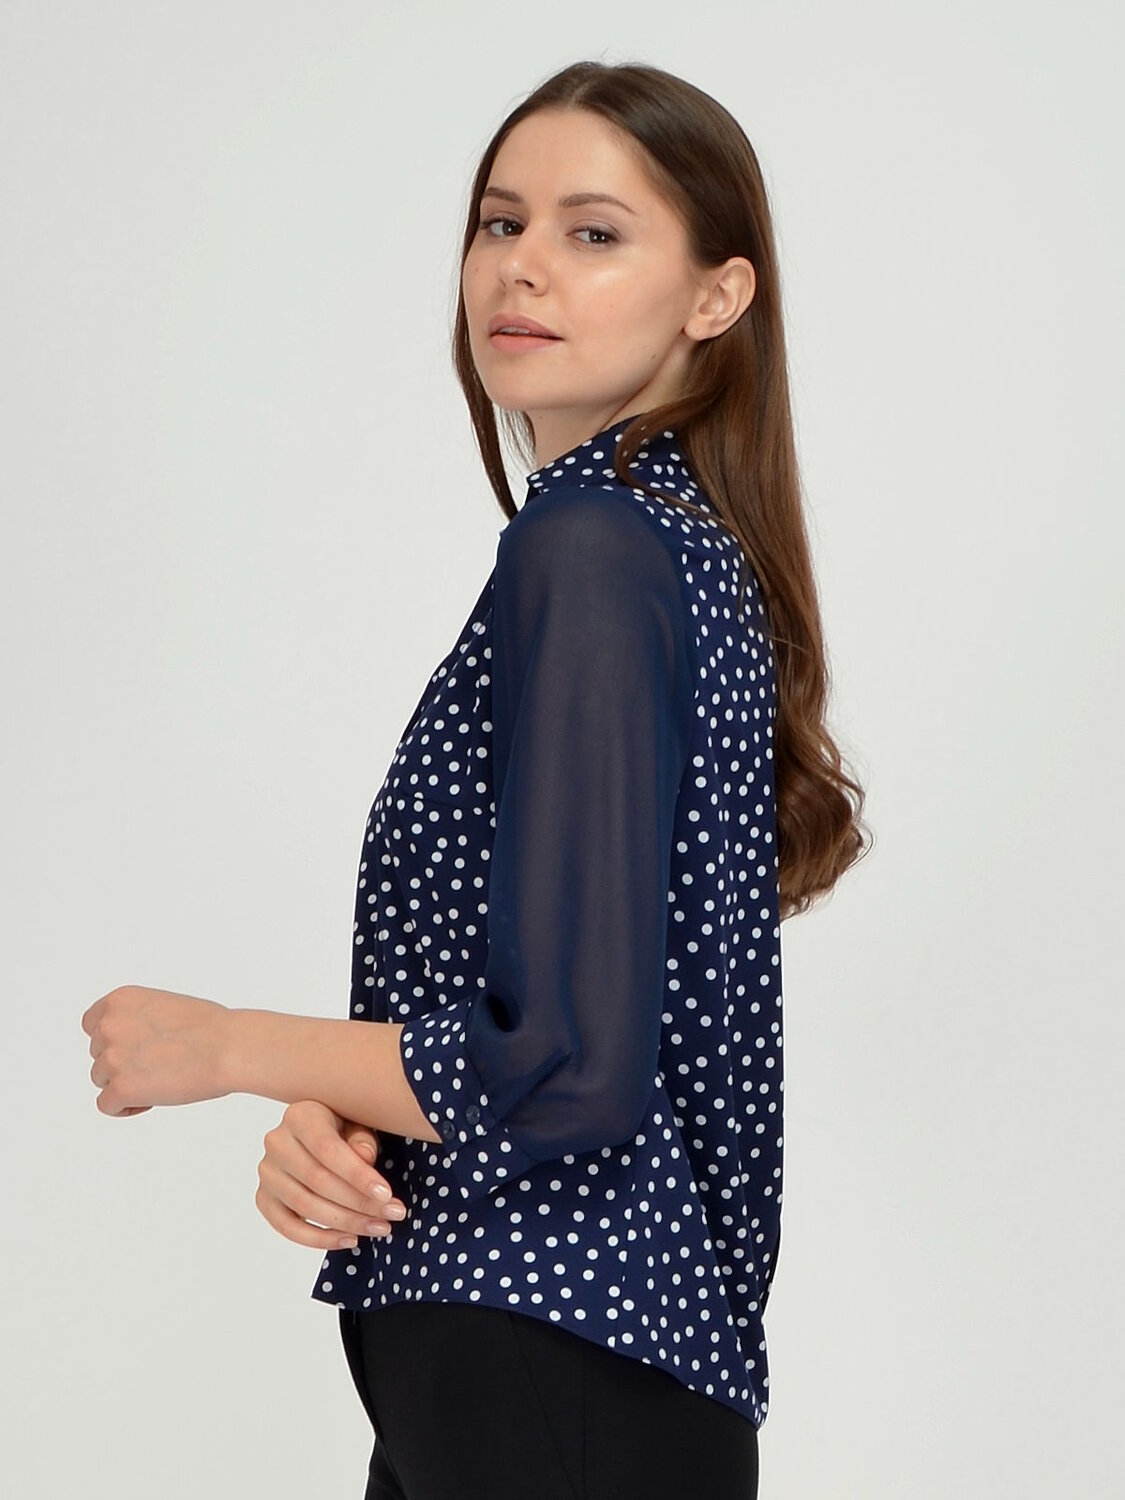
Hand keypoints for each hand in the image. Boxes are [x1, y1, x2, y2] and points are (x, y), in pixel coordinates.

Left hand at [81, 984, 230, 1116]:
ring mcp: (112, 1057)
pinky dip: (126, 1108)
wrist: (230, 1047)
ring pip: (102, 1080)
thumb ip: (136, 1020)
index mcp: (120, 1000)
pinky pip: (107, 1106)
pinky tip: (152, 1100)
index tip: (132, 1049)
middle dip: (122, 1063)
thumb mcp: (164, 1006)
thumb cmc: (211, 1028)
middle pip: (98, 1055)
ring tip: (161, 1080)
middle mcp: (109, 1026)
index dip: (111, 1040)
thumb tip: (127, 1044)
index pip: (91, 1024)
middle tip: (158, 1065)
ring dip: (125, 1084)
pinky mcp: (120, 1087)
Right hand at [255, 1099, 408, 1249]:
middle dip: (359, 1203)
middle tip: (392, 1214)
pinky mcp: (264, 1198)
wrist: (317, 1133)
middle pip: (318, 1181)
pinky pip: (287, 1227)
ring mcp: (267, 1172)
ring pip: (305, 1206)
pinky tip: (350, 1239)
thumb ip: (362, 1139)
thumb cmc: (343, 1127)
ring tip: (379, 1228)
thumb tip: (365, 1157)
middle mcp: (276, 1142)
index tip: (386, 1194)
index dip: (357, 1175)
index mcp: (300, 1116)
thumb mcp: (358, 1123)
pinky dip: (320, 1239)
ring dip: (346, 1223)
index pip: (327, 1149)